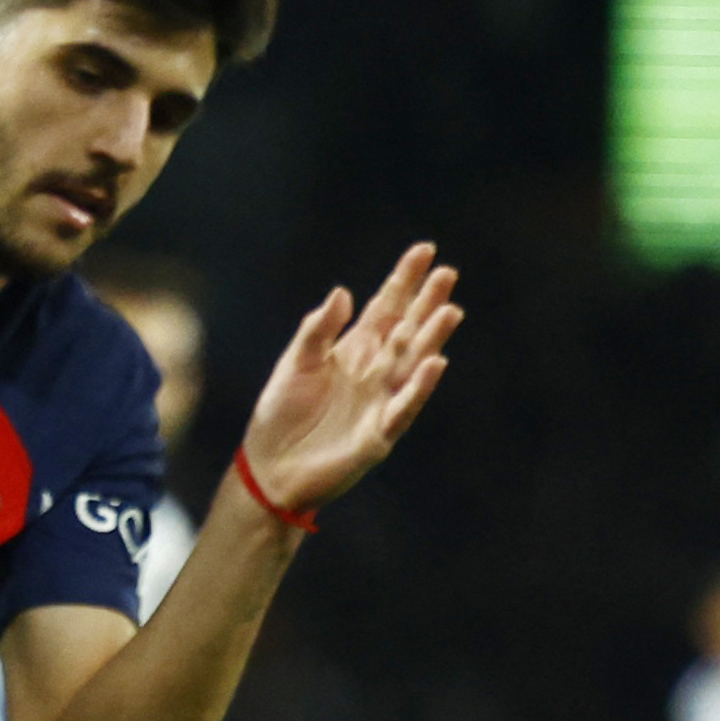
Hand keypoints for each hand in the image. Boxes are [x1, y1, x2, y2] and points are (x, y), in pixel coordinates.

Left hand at [233, 242, 461, 516]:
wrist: (269, 469)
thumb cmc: (281, 414)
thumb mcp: (296, 363)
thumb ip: (318, 330)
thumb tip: (342, 292)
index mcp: (354, 350)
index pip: (386, 308)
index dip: (404, 281)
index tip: (424, 251)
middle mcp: (374, 372)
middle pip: (407, 330)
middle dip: (426, 303)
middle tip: (447, 273)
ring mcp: (380, 401)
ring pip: (413, 364)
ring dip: (432, 339)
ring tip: (450, 311)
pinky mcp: (379, 434)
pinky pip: (404, 407)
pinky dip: (419, 387)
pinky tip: (435, 363)